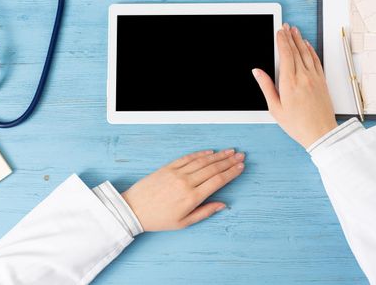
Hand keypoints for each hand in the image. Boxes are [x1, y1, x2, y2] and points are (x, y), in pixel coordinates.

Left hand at [122, 149, 244, 230]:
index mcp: (192, 198)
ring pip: (202, 161)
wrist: (134, 209)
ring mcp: (177, 173)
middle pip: (213, 168)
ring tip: (230, 152)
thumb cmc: (158, 219)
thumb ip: (205, 212)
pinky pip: (188, 158)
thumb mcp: (184, 223)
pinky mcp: (168, 167)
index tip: (240, 167)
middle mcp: (186, 182)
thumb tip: (222, 204)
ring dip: (218, 155)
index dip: (231, 172)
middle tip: (241, 156)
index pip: (218, 181)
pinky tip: (210, 152)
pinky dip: (200, 154)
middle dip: (229, 161)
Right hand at [252, 24, 336, 147]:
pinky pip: (316, 61)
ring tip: (295, 31)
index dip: (282, 41)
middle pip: (296, 51)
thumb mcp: (275, 108)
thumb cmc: (297, 124)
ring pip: (306, 53)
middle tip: (286, 27)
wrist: (320, 133)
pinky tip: (308, 46)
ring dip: (300, 40)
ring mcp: (314, 78)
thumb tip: (257, 72)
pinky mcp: (322, 82)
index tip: (279, 32)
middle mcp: (303, 77)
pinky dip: (311, 51)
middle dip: (290, 37)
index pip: (285, 55)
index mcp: (289, 83)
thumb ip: (266, 87)